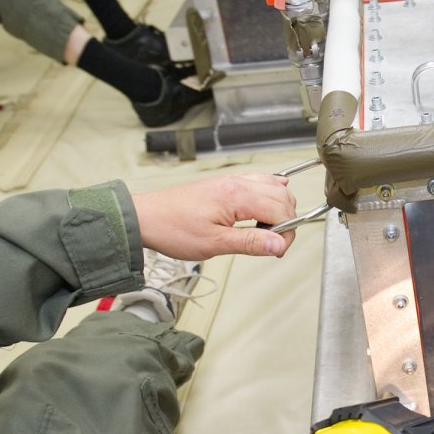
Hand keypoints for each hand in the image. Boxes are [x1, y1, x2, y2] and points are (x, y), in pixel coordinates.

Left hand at [132, 174, 298, 258]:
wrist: (147, 218)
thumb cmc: (173, 229)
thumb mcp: (214, 244)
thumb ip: (250, 242)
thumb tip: (278, 245)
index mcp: (237, 196)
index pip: (281, 210)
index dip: (285, 234)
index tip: (276, 251)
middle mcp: (237, 183)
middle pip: (282, 197)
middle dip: (286, 222)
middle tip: (272, 245)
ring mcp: (232, 181)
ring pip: (274, 187)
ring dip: (279, 208)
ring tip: (266, 231)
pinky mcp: (225, 184)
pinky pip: (259, 181)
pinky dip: (270, 192)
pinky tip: (269, 203)